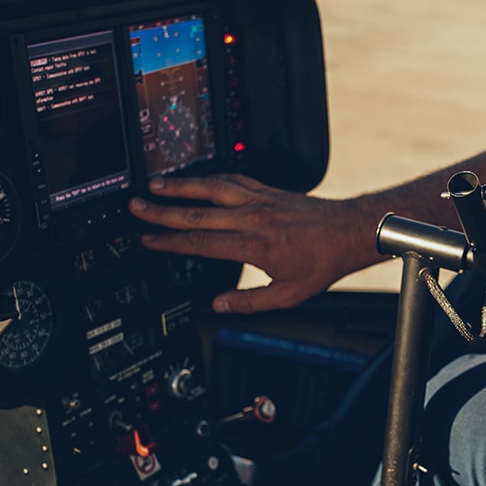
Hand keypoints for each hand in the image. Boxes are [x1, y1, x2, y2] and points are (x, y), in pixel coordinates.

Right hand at [129, 174, 377, 313]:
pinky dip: (211, 178)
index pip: (200, 242)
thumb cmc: (323, 263)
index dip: (169, 243)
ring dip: (181, 185)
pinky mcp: (269, 190)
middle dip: (162, 210)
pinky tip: (197, 179)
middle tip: (136, 207)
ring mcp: (260, 200)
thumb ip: (249, 302)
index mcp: (253, 245)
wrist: (350, 232)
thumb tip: (218, 306)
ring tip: (155, 184)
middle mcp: (253, 218)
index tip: (147, 241)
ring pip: (212, 188)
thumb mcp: (288, 295)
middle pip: (197, 212)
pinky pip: (234, 178)